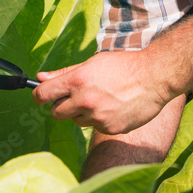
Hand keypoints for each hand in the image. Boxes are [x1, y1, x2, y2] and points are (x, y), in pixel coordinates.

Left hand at [32, 49, 171, 134]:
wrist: (154, 77)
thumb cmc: (123, 66)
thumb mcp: (92, 63)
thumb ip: (65, 73)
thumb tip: (41, 77)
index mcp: (78, 81)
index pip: (43, 94)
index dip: (38, 95)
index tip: (40, 96)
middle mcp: (85, 101)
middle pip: (56, 113)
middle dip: (61, 106)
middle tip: (75, 96)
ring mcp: (98, 117)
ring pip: (77, 120)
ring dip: (82, 112)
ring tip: (101, 98)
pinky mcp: (110, 129)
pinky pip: (95, 127)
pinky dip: (100, 119)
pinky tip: (114, 107)